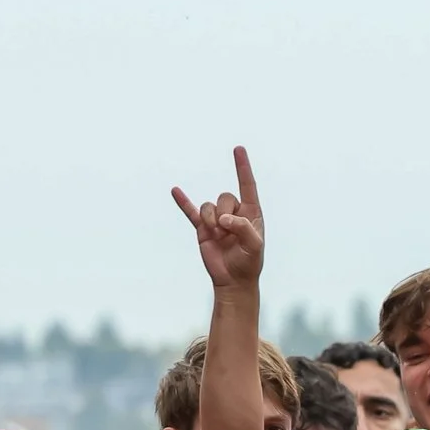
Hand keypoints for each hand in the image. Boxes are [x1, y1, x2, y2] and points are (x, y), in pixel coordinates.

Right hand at [172, 147, 263, 291]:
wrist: (233, 280)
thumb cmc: (249, 263)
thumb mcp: (254, 246)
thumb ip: (243, 228)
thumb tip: (224, 219)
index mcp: (251, 213)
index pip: (247, 185)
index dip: (242, 167)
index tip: (238, 149)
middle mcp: (234, 213)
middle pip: (224, 197)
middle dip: (224, 212)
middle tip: (228, 231)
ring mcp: (217, 220)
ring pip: (208, 206)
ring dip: (211, 220)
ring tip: (218, 236)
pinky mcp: (203, 229)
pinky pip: (191, 212)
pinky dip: (183, 202)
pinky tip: (175, 191)